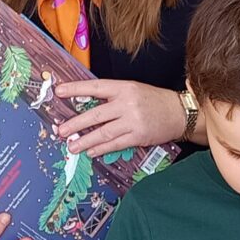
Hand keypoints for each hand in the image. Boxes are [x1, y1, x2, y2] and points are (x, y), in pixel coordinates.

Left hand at [53, 79, 185, 156]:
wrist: (179, 112)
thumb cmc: (153, 100)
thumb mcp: (132, 90)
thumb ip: (112, 97)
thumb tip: (86, 106)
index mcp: (124, 88)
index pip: (95, 87)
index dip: (76, 89)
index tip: (59, 92)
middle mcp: (127, 103)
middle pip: (96, 114)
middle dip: (76, 124)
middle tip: (61, 130)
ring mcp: (133, 121)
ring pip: (103, 132)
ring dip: (85, 141)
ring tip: (72, 147)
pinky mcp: (138, 136)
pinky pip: (115, 144)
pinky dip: (101, 148)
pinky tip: (90, 151)